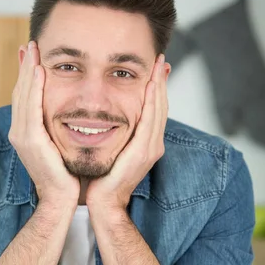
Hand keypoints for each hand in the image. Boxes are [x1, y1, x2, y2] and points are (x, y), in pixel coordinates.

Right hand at [9, 41, 79, 205]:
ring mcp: (23, 136)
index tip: (32, 56)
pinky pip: (31, 107)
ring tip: (33, 49)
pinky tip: (39, 71)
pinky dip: (34, 88)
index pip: (25, 98)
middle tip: (29, 44)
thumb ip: (57, 131)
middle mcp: (20, 132)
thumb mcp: (59, 148)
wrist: (61, 200)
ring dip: (27, 71)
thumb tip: (69, 116)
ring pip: (23, 95)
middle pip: (20, 92)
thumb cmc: (65, 176)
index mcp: (26, 133)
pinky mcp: (31, 140)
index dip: (27, 76)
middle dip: (24, 67)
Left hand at [86, 54, 168, 212]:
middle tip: (161, 60)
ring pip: (158, 111)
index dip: (156, 90)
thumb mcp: (111, 152)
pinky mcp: (143, 152)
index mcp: (146, 145)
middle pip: (160, 107)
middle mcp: (153, 145)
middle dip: (161, 83)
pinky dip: (152, 102)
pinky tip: (150, 86)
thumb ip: (115, 136)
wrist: (103, 203)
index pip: (154, 111)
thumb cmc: (102, 180)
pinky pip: (150, 121)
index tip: (155, 69)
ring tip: (159, 66)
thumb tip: (105, 120)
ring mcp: (150, 149)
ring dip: (159, 87)